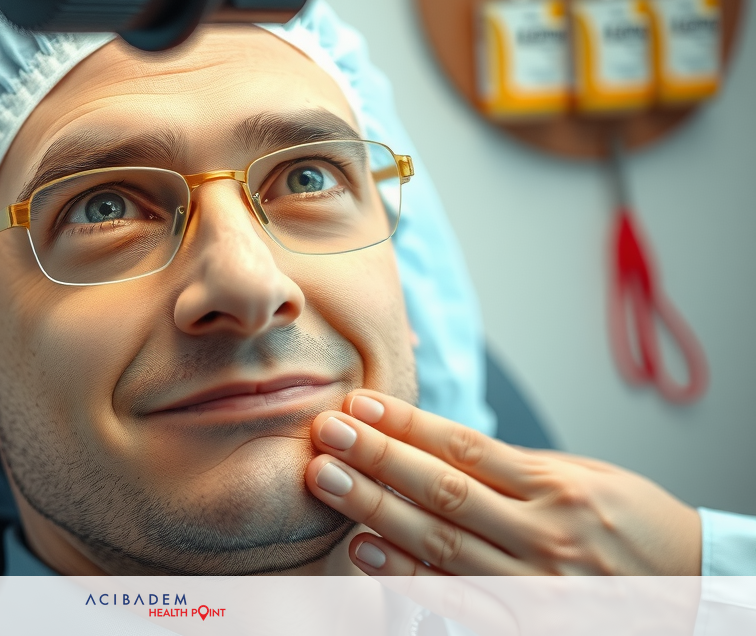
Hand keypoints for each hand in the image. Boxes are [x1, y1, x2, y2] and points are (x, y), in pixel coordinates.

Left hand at [304, 391, 701, 574]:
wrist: (690, 591)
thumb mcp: (586, 477)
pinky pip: (456, 598)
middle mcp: (545, 534)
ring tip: (328, 480)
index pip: (466, 448)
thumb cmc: (633, 525)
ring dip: (376, 511)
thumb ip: (514, 466)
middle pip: (443, 490)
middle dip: (378, 458)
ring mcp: (534, 584)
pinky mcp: (527, 623)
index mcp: (559, 487)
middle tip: (326, 432)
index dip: (408, 424)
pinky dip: (406, 575)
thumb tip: (436, 443)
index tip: (360, 403)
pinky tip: (364, 550)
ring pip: (440, 543)